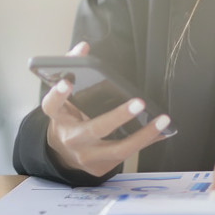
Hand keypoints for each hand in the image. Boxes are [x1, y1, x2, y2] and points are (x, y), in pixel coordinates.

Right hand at [42, 42, 173, 176]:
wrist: (63, 154)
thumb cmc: (68, 118)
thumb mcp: (64, 98)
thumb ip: (71, 69)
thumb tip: (83, 47)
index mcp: (59, 118)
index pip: (52, 105)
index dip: (58, 94)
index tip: (67, 81)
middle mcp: (72, 138)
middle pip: (94, 129)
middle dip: (118, 117)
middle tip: (139, 102)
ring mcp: (87, 156)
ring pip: (118, 149)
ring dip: (143, 135)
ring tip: (162, 120)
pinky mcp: (101, 168)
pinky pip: (128, 155)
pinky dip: (146, 141)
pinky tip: (161, 131)